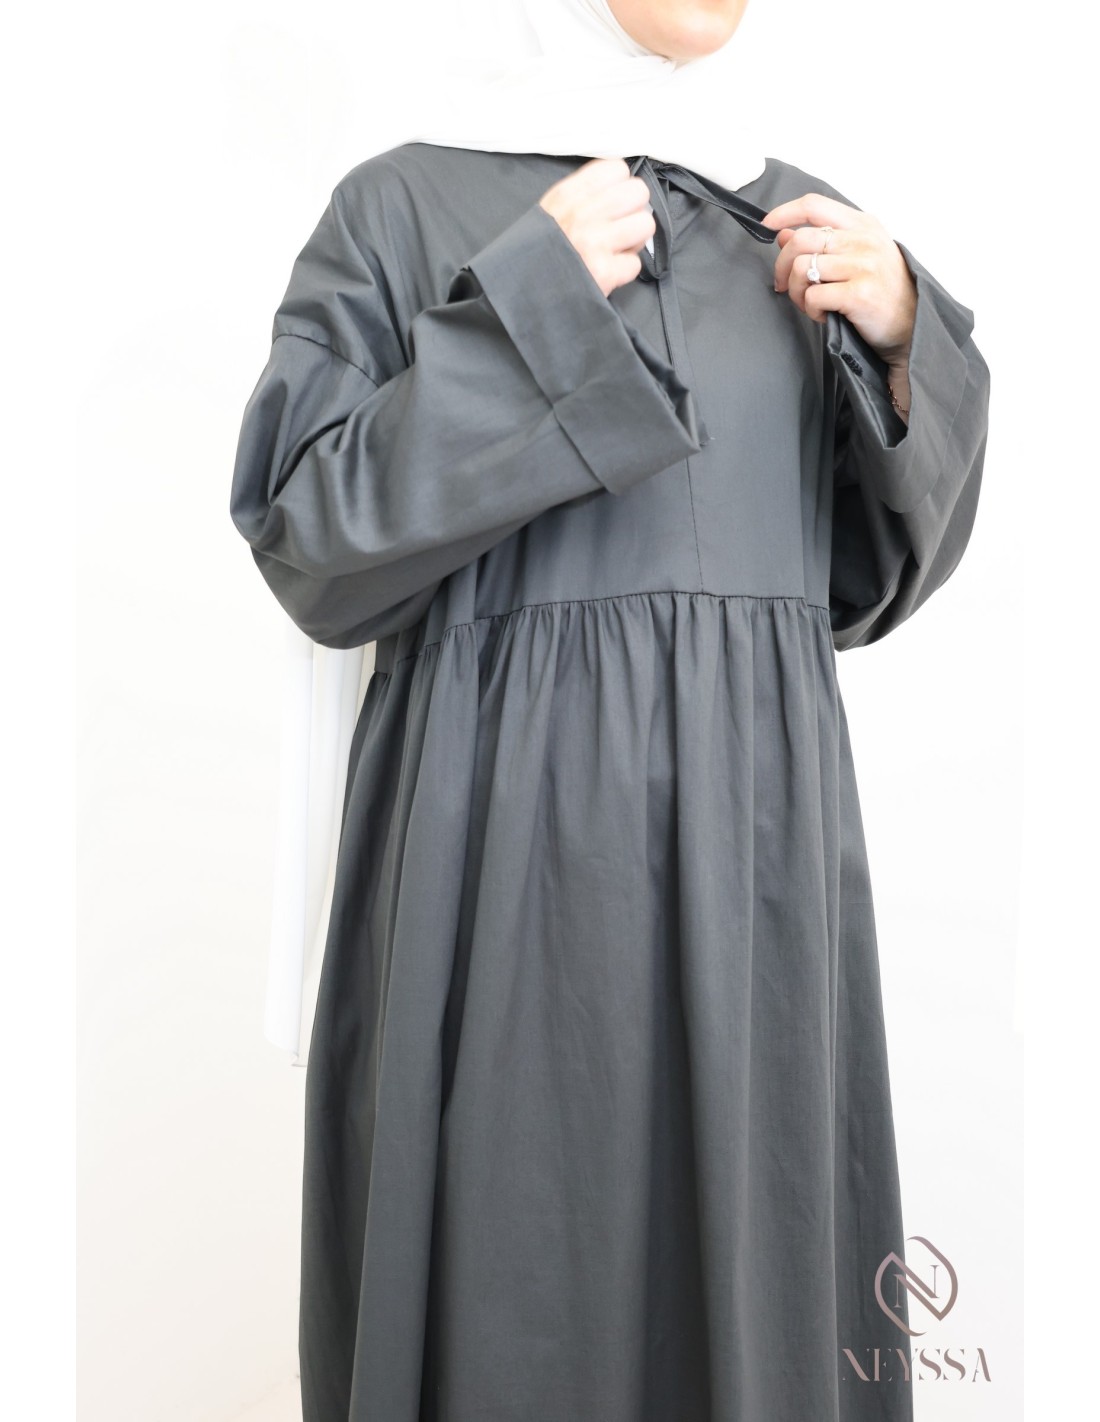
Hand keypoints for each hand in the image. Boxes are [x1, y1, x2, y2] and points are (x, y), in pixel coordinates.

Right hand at [539, 158, 655, 297]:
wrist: (519, 292)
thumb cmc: (537, 255)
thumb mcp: (549, 212)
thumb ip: (581, 196)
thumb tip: (617, 188)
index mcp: (568, 194)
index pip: (617, 169)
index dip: (621, 187)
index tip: (613, 203)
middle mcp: (582, 213)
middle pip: (638, 192)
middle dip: (634, 211)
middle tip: (619, 227)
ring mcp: (595, 242)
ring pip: (645, 225)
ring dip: (634, 240)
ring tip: (615, 250)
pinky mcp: (604, 272)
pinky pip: (635, 263)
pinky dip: (624, 271)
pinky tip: (607, 272)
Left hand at [760, 193, 916, 369]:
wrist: (912, 324)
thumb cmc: (883, 290)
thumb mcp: (858, 255)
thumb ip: (823, 243)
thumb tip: (783, 234)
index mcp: (862, 224)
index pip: (814, 205)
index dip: (784, 212)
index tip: (767, 226)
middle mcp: (863, 240)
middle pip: (800, 239)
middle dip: (782, 266)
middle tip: (783, 285)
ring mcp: (863, 265)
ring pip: (802, 268)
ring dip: (795, 292)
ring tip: (809, 303)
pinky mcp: (859, 293)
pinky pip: (813, 296)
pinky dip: (811, 310)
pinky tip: (824, 315)